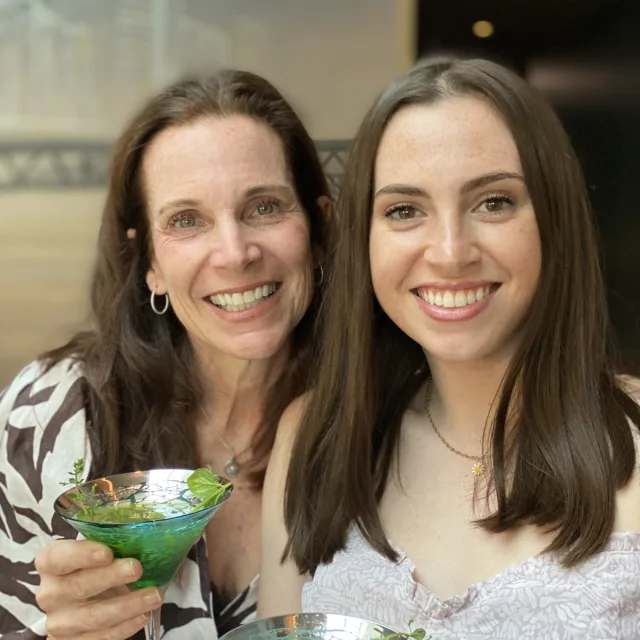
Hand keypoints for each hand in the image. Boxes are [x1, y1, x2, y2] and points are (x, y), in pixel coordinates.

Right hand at [35, 539, 162, 639]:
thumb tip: (149, 533)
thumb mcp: (99, 549)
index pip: (58, 557)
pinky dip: (125, 627)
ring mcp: (60, 621)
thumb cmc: (96, 565)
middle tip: (137, 569)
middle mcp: (50, 592)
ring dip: (127, 605)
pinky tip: (143, 615)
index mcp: (50, 562)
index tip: (108, 553)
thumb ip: (113, 541)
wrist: (88, 599)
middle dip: (111, 577)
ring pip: (93, 616)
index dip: (82, 554)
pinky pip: (100, 637)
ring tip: (154, 595)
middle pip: (79, 586)